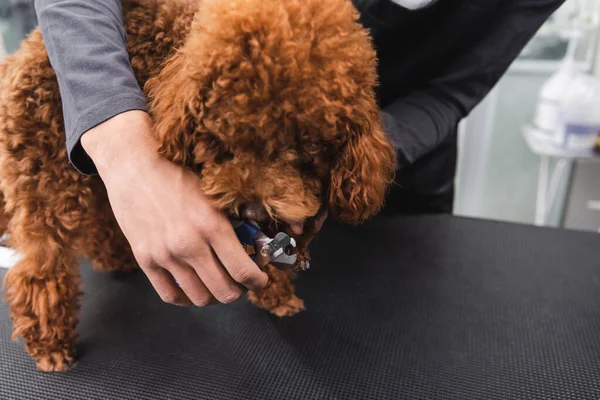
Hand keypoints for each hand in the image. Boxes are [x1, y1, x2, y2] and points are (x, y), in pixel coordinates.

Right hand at [81, 110, 267, 305]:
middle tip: (241, 283)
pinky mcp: (145, 259)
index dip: (257, 282)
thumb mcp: (213, 194)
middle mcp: (190, 245)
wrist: (133, 167)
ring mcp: (165, 255)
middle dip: (239, 291)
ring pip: (199, 298)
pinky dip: (186, 298)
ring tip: (217, 284)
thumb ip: (232, 221)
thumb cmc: (177, 175)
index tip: (260, 280)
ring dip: (214, 296)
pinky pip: (170, 295)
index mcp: (212, 226)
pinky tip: (192, 288)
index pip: (244, 271)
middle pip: (224, 291)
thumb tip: (254, 244)